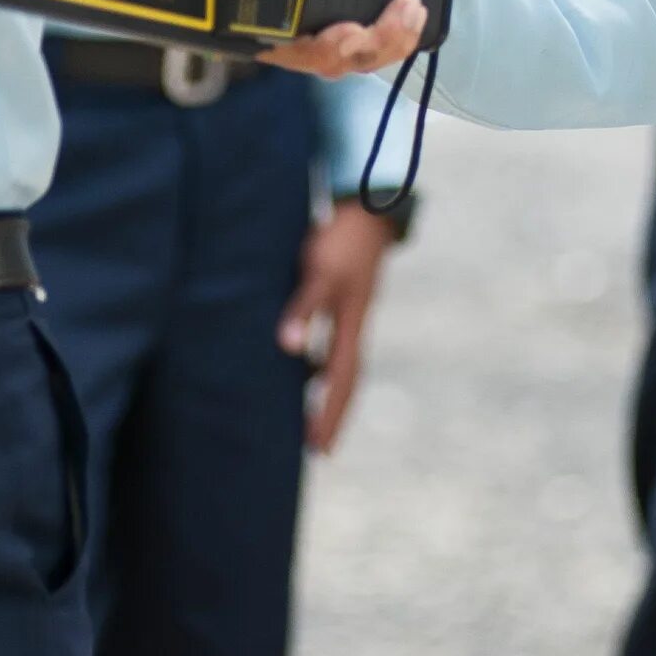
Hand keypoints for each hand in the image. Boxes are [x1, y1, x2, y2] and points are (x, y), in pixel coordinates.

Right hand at [259, 0, 429, 78]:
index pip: (254, 10)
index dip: (288, 35)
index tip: (345, 30)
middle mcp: (281, 0)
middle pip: (293, 50)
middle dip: (341, 48)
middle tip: (386, 21)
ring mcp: (309, 25)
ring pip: (327, 61)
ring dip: (375, 46)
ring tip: (412, 9)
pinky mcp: (338, 40)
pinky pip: (356, 60)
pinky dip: (389, 46)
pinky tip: (414, 19)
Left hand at [278, 201, 394, 452]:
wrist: (366, 205)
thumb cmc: (339, 240)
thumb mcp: (318, 273)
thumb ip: (303, 310)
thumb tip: (289, 349)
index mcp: (352, 327)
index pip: (341, 383)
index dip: (330, 416)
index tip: (319, 449)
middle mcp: (355, 325)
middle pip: (347, 380)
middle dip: (334, 414)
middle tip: (321, 449)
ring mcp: (352, 311)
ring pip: (342, 363)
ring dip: (328, 392)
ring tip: (310, 417)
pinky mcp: (345, 297)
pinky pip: (335, 342)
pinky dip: (321, 362)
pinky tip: (304, 366)